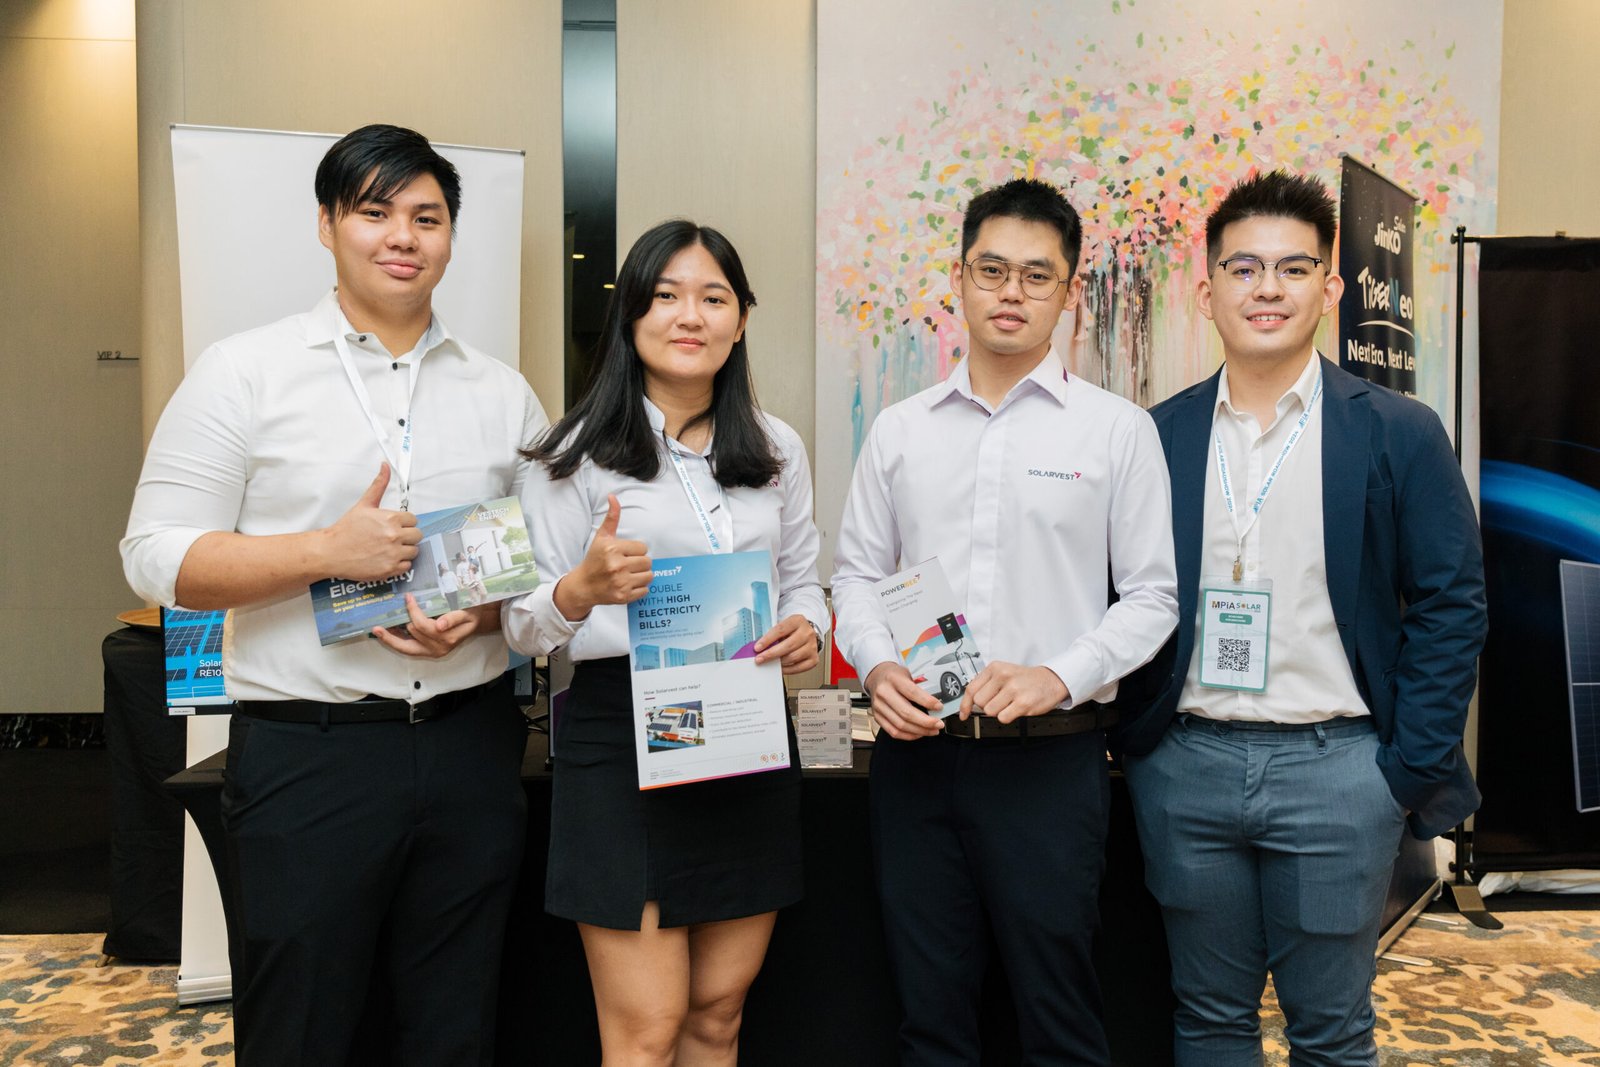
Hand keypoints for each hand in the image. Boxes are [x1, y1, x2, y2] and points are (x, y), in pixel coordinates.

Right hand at [319, 463, 420, 579]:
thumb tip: (385, 465)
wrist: (331, 552)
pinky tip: (387, 559)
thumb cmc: (346, 529)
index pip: (413, 520)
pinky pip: (407, 566)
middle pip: (417, 536)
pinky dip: (399, 564)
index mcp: (391, 519)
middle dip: (407, 536)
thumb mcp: (364, 504)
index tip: (393, 527)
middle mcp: (394, 536)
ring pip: (414, 551)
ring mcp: (393, 553)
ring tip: (389, 549)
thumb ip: (378, 485)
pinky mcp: (390, 569)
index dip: (404, 523)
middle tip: (392, 538)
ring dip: (404, 550)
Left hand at [372, 594, 491, 658]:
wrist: (475, 621)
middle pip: (412, 634)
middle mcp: (439, 648)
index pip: (423, 625)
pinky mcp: (426, 652)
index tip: (408, 597)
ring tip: (378, 628)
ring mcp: (432, 652)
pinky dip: (394, 642)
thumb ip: (454, 618)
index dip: (413, 611)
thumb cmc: (471, 612)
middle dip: (401, 621)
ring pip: (405, 647)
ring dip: (391, 637)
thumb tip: (439, 626)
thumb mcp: (467, 611)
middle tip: (387, 611)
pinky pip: (407, 649)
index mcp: (448, 638)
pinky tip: (384, 634)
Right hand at [554, 494, 652, 619]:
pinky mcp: (623, 596)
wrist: (583, 586)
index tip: (625, 554)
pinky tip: (627, 584)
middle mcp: (616, 565)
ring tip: (629, 574)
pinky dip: (639, 588)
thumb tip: (613, 496)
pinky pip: (645, 590)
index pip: (643, 548)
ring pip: (649, 576)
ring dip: (642, 575)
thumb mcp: (601, 537)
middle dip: (640, 563)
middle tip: (627, 565)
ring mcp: (620, 582)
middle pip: (648, 562)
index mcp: (612, 549)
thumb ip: (611, 517)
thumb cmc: (594, 560)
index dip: (635, 551)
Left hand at [753, 614, 818, 674]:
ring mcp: (812, 646)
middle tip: (760, 659)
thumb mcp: (783, 626)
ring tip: (770, 662)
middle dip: (771, 654)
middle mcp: (807, 633)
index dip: (767, 640)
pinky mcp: (814, 658)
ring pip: (793, 657)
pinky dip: (787, 669)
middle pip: (788, 645)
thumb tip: (759, 648)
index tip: (757, 648)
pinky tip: (780, 668)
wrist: (806, 634)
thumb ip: (773, 635)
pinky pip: (799, 667)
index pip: (781, 630)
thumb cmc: (792, 631)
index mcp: (798, 621)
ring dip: (779, 662)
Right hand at [865, 661, 944, 739]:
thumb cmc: (895, 675)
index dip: (927, 702)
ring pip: (901, 725)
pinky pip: (894, 731)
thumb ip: (920, 686)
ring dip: (920, 731)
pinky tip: (919, 733)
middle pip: (906, 713)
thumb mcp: (908, 673)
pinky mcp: (877, 717)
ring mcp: (878, 706)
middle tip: (939, 724)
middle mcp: (883, 693)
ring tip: (932, 730)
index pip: (912, 692)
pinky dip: (909, 735)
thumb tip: (938, 703)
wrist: (877, 677)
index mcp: (893, 679)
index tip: (939, 707)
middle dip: (926, 722)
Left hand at [959, 661, 1067, 723]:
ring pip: (990, 711)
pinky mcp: (1023, 703)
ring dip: (998, 712)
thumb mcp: (1004, 672)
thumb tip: (969, 703)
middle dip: (987, 706)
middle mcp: (1003, 676)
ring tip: (1009, 704)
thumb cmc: (1025, 679)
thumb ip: (986, 684)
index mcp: (995, 668)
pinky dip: (1007, 717)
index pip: (971, 689)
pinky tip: (1015, 709)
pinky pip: (1003, 718)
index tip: (964, 714)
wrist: (1051, 680)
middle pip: (980, 702)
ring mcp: (1013, 690)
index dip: (965, 704)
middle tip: (999, 702)